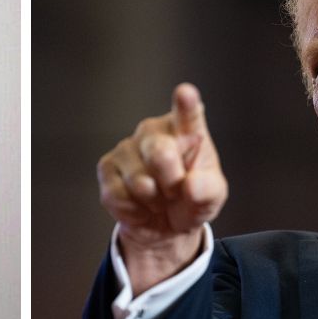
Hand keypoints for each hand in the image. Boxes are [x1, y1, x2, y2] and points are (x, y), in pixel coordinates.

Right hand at [97, 83, 227, 291]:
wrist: (165, 225)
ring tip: (159, 199)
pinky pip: (118, 196)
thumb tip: (191, 185)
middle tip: (176, 192)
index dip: (185, 104)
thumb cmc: (191, 201)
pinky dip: (134, 211)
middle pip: (160, 153)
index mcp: (186, 130)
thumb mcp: (211, 198)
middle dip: (172, 183)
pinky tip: (140, 206)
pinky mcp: (106, 166)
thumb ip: (208, 190)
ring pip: (139, 182)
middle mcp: (153, 131)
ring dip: (153, 202)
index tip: (185, 92)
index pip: (187, 114)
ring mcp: (126, 147)